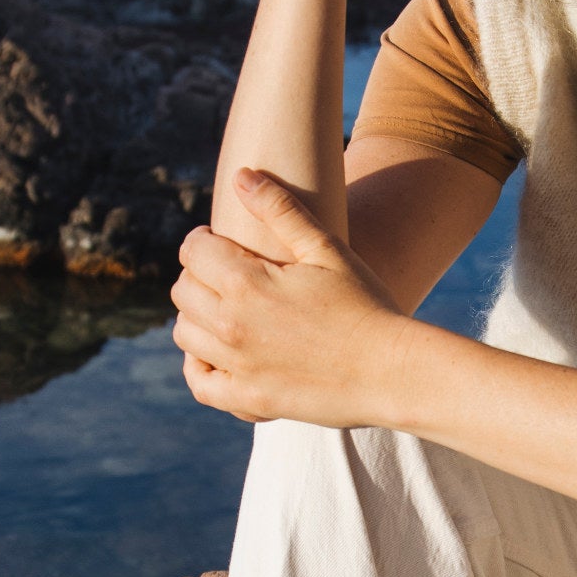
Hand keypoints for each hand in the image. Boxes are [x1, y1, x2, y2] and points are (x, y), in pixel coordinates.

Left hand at [172, 173, 413, 425]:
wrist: (392, 372)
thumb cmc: (367, 305)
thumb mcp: (327, 249)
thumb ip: (281, 209)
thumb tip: (242, 176)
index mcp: (246, 282)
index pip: (193, 251)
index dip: (203, 241)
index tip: (220, 242)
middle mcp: (231, 325)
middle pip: (183, 291)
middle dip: (199, 275)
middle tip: (225, 275)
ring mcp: (236, 366)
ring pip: (185, 333)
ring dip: (196, 316)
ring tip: (225, 310)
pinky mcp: (247, 401)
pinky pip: (200, 382)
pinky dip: (198, 365)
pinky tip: (216, 355)